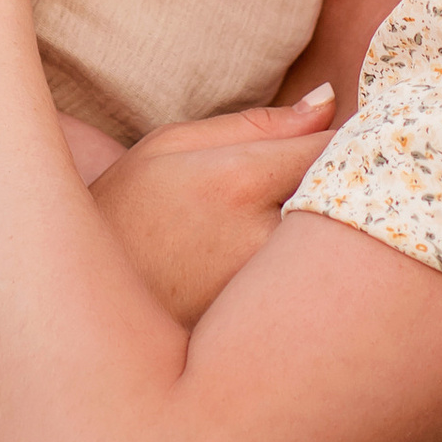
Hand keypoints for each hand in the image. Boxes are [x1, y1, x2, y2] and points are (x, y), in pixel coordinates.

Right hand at [90, 90, 338, 326]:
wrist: (80, 314)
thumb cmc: (125, 215)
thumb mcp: (170, 148)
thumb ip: (257, 124)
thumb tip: (331, 103)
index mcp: (236, 182)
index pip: (334, 148)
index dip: (356, 138)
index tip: (360, 135)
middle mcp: (261, 242)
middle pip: (350, 203)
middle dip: (353, 189)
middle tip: (349, 184)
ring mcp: (268, 298)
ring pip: (339, 251)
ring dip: (338, 235)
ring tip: (300, 235)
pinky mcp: (271, 338)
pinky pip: (318, 294)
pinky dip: (319, 280)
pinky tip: (294, 276)